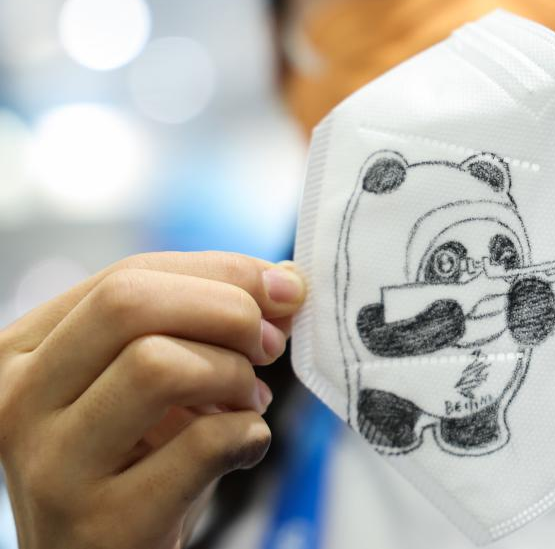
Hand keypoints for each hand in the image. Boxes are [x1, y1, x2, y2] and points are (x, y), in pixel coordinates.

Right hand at [0, 251, 305, 548]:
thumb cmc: (138, 464)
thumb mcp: (159, 382)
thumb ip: (208, 320)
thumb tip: (285, 279)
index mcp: (25, 351)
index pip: (128, 274)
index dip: (221, 272)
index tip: (281, 289)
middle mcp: (18, 401)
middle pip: (130, 302)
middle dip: (226, 311)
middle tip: (269, 345)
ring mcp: (50, 466)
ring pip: (156, 364)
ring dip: (232, 375)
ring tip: (247, 400)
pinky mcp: (99, 525)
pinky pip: (200, 445)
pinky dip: (246, 434)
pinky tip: (246, 446)